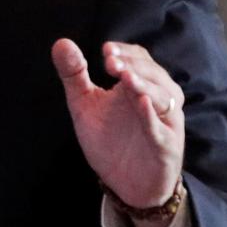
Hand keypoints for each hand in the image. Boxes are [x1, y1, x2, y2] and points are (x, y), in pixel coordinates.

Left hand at [51, 38, 183, 209]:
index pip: (140, 59)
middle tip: (110, 63)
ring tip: (126, 78)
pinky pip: (161, 130)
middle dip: (133, 65)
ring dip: (145, 85)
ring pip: (163, 98)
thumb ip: (74, 75)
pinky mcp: (166, 147)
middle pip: (154, 74)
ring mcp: (164, 123)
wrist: (126, 184)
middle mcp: (157, 100)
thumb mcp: (85, 105)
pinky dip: (152, 117)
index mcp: (139, 85)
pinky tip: (142, 104)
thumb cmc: (109, 140)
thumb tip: (61, 42)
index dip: (125, 53)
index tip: (105, 51)